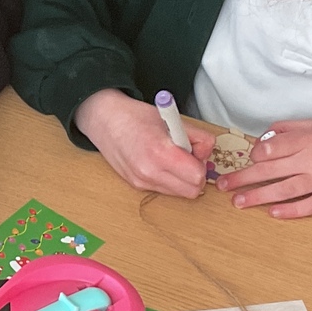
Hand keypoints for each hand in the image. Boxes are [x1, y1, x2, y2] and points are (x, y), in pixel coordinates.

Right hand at [74, 89, 209, 196]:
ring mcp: (141, 182)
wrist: (104, 121)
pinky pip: (165, 190)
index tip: (196, 152)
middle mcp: (149, 172)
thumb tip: (207, 153)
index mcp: (160, 152)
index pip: (197, 176)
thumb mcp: (173, 119)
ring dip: (182, 180)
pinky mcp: (136, 186)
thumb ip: (197, 137)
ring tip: (172, 159)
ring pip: (180, 194)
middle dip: (195, 175)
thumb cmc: (136, 117)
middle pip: (192, 191)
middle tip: (187, 157)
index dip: (201, 163)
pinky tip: (159, 163)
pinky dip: (169, 180)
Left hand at [218, 116, 311, 218]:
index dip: (254, 155)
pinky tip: (274, 213)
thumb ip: (292, 128)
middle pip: (271, 171)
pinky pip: (310, 205)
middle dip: (244, 178)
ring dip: (259, 197)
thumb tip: (265, 138)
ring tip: (239, 202)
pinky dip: (291, 211)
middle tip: (223, 186)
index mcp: (308, 138)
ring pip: (285, 190)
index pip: (271, 148)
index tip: (246, 159)